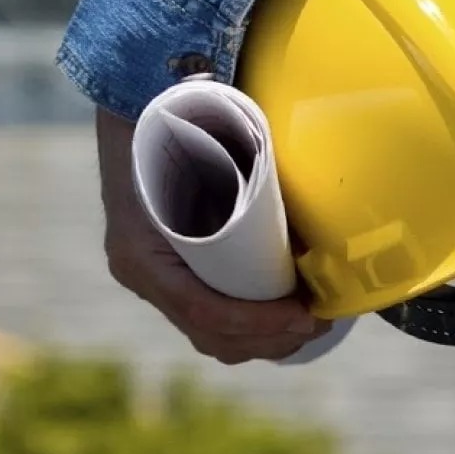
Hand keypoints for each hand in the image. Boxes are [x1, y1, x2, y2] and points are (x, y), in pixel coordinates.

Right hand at [95, 105, 329, 363]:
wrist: (136, 114)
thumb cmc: (175, 125)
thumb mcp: (205, 146)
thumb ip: (242, 168)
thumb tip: (308, 215)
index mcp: (141, 250)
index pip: (202, 309)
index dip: (257, 321)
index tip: (304, 313)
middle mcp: (138, 273)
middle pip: (208, 334)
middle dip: (269, 338)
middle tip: (318, 319)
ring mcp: (148, 278)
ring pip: (207, 335)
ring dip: (261, 339)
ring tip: (307, 321)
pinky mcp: (164, 276)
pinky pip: (204, 319)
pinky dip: (245, 327)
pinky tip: (280, 319)